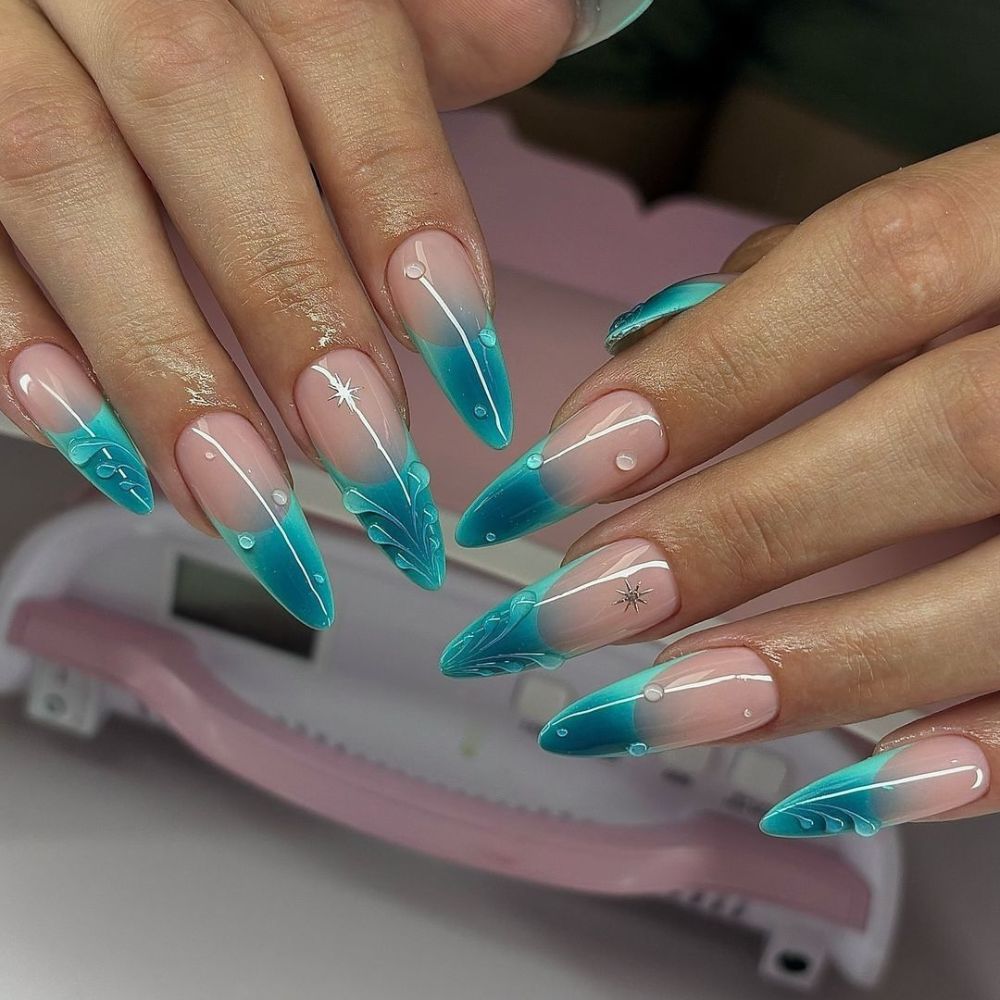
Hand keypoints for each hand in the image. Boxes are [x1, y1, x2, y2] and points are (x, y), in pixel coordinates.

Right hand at [0, 0, 631, 625]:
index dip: (406, 202)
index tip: (464, 355)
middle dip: (291, 299)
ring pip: (57, 173)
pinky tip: (82, 432)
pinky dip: (11, 336)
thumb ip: (419, 15)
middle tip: (367, 455)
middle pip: (202, 108)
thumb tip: (541, 30)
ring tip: (243, 496)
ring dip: (159, 358)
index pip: (335, 39)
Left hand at [442, 134, 999, 838]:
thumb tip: (642, 350)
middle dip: (726, 535)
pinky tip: (843, 790)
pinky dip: (971, 759)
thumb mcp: (957, 232)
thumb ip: (811, 282)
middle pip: (929, 438)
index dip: (701, 376)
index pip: (870, 270)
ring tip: (651, 708)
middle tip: (565, 609)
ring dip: (812, 667)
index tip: (554, 471)